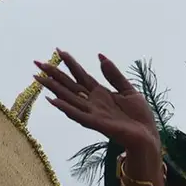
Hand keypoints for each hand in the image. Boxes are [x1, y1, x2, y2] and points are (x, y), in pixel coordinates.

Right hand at [34, 51, 159, 151]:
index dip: (70, 63)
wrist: (148, 136)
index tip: (58, 50)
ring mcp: (93, 113)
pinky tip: (53, 101)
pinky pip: (78, 115)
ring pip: (68, 98)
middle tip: (37, 62)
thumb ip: (114, 75)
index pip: (80, 75)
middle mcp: (92, 102)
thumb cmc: (139, 116)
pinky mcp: (97, 123)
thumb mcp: (128, 90)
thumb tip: (100, 56)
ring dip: (53, 88)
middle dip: (53, 74)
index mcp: (100, 93)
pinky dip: (66, 108)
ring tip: (39, 78)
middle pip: (69, 85)